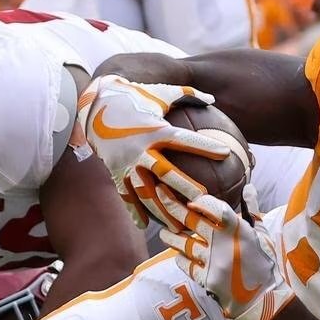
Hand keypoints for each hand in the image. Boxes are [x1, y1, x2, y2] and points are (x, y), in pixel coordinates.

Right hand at [78, 76, 238, 227]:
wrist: (94, 104)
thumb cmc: (134, 97)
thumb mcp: (159, 93)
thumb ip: (187, 94)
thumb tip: (212, 98)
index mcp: (154, 130)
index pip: (183, 139)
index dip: (204, 146)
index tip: (225, 153)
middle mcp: (140, 149)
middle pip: (165, 171)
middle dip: (184, 186)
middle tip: (204, 199)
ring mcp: (127, 163)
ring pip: (146, 191)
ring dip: (162, 209)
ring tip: (179, 224)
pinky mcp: (116, 172)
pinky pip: (125, 195)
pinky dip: (133, 211)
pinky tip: (143, 226)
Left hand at [158, 195, 295, 319]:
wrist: (264, 298)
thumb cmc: (264, 263)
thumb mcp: (262, 235)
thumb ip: (252, 210)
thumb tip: (248, 188)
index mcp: (240, 230)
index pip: (216, 208)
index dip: (201, 201)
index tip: (190, 199)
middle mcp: (224, 244)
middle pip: (193, 221)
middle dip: (174, 207)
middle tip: (160, 196)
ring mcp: (213, 262)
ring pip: (184, 244)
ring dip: (171, 237)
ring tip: (164, 233)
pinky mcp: (207, 279)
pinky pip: (186, 265)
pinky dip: (181, 258)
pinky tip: (178, 255)